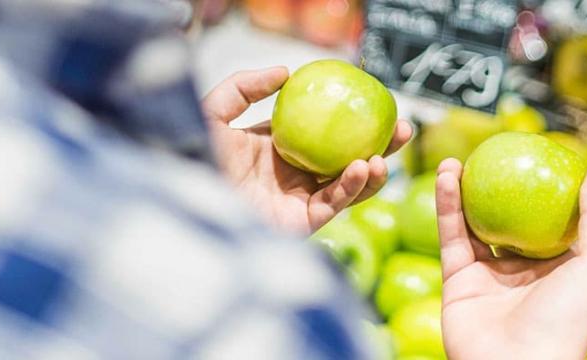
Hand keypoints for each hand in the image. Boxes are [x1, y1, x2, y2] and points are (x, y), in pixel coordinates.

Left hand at [202, 67, 411, 233]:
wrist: (184, 198)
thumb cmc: (191, 156)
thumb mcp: (215, 111)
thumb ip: (246, 86)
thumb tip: (285, 71)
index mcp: (279, 148)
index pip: (325, 132)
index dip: (352, 120)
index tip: (375, 102)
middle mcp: (294, 174)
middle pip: (346, 158)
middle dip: (378, 146)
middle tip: (401, 128)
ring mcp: (299, 199)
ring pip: (348, 185)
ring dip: (373, 171)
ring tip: (384, 154)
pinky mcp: (301, 223)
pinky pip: (334, 203)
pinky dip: (352, 187)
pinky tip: (362, 167)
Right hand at [436, 159, 586, 359]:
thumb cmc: (567, 320)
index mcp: (556, 266)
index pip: (545, 219)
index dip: (536, 188)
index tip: (528, 157)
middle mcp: (520, 269)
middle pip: (504, 218)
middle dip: (493, 187)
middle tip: (486, 157)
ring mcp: (487, 274)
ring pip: (471, 224)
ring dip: (461, 191)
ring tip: (455, 162)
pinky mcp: (457, 279)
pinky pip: (451, 236)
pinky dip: (446, 206)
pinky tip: (447, 178)